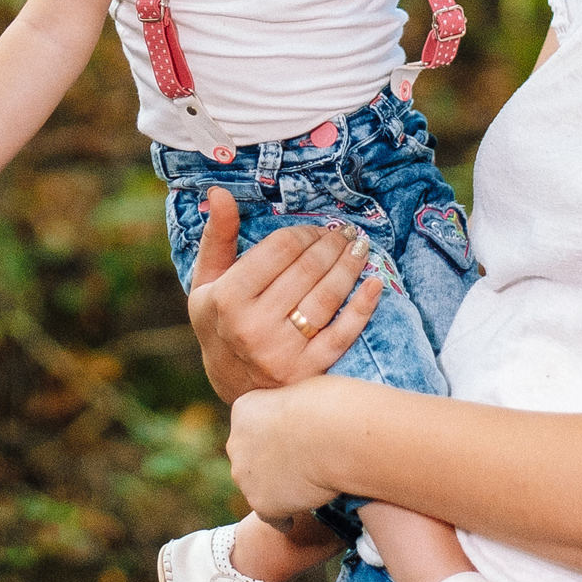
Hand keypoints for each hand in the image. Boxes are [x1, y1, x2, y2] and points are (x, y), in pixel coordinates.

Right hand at [185, 187, 384, 400]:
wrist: (237, 389)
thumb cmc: (220, 323)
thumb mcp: (207, 282)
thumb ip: (217, 236)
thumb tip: (219, 192)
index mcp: (227, 298)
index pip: (280, 248)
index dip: (305, 232)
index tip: (317, 229)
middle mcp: (252, 326)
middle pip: (307, 269)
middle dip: (332, 245)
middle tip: (345, 233)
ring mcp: (281, 352)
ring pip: (327, 296)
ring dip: (350, 267)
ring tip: (360, 248)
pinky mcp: (308, 371)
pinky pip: (343, 333)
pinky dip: (363, 306)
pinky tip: (375, 284)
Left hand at [226, 378, 364, 520]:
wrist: (333, 433)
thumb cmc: (330, 405)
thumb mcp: (302, 389)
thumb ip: (293, 405)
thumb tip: (307, 412)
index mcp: (244, 409)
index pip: (252, 428)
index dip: (273, 435)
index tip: (292, 441)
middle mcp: (236, 443)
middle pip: (248, 458)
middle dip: (267, 462)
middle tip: (297, 468)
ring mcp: (245, 476)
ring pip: (256, 488)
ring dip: (273, 490)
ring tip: (296, 495)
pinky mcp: (261, 503)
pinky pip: (269, 517)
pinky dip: (281, 519)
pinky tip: (291, 521)